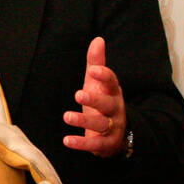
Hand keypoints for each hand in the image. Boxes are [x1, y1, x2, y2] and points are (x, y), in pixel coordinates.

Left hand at [62, 36, 126, 157]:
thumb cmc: (103, 102)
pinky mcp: (106, 144)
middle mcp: (115, 109)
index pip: (112, 82)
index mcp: (113, 92)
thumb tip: (98, 39)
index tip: (93, 70)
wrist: (117, 134)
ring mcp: (112, 127)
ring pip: (100, 124)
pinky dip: (81, 143)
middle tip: (78, 94)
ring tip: (67, 116)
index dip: (104, 76)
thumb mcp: (98, 83)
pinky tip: (67, 140)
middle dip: (94, 99)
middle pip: (107, 104)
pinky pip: (95, 144)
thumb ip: (96, 63)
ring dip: (83, 120)